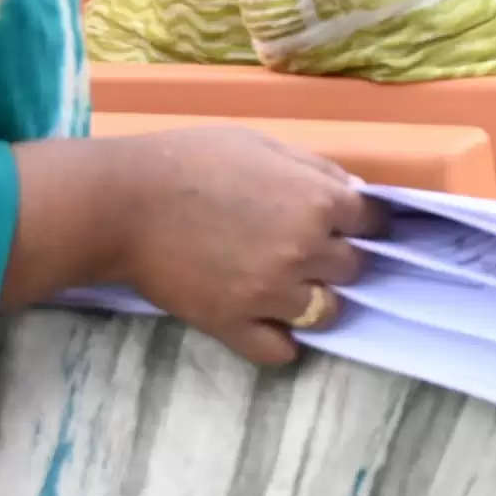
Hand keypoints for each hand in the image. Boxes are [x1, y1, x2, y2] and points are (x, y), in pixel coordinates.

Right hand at [114, 125, 378, 368]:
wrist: (122, 203)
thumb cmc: (190, 160)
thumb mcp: (261, 143)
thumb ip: (313, 168)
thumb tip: (351, 192)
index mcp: (317, 201)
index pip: (373, 222)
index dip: (363, 222)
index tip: (348, 225)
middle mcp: (305, 251)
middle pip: (354, 268)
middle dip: (336, 258)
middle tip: (305, 250)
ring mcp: (271, 293)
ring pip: (327, 313)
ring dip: (315, 300)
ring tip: (287, 287)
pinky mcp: (235, 325)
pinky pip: (281, 352)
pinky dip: (280, 341)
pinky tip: (267, 322)